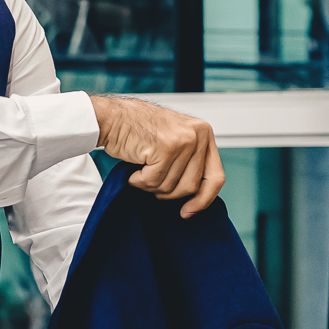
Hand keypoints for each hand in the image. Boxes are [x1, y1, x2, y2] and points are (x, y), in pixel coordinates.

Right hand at [89, 94, 224, 217]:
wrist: (113, 117)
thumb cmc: (139, 131)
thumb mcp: (176, 142)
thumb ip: (190, 162)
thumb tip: (197, 198)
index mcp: (205, 134)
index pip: (215, 178)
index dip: (203, 200)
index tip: (188, 212)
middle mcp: (199, 135)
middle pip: (191, 187)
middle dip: (167, 192)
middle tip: (151, 180)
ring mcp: (183, 141)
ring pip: (170, 186)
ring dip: (150, 185)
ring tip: (141, 169)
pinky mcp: (166, 147)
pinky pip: (153, 181)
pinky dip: (139, 180)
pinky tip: (134, 167)